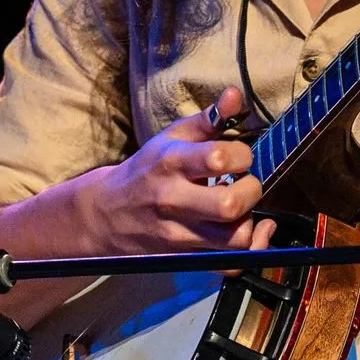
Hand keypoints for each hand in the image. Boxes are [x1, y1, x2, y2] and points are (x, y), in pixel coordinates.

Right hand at [71, 86, 277, 253]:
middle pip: (229, 205)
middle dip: (250, 190)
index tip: (239, 157)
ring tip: (241, 207)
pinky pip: (230, 265)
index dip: (242, 155)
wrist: (107, 213)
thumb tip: (235, 95)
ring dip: (249, 220)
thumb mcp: (171, 139)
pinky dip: (251, 250)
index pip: (219, 158)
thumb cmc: (147, 170)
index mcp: (171, 163)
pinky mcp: (186, 257)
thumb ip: (208, 119)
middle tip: (242, 183)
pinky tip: (251, 231)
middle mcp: (173, 200)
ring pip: (234, 239)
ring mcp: (179, 234)